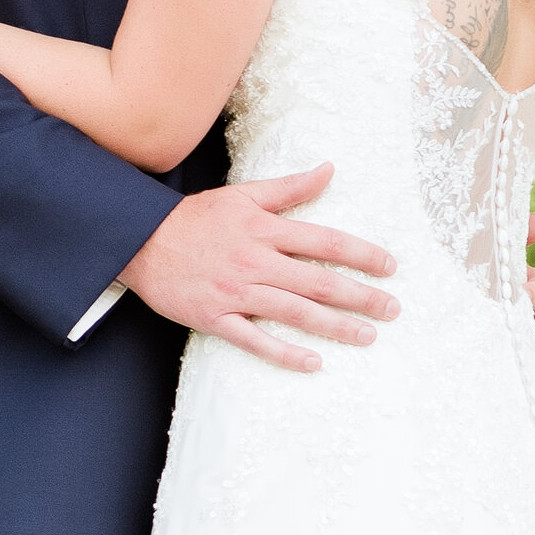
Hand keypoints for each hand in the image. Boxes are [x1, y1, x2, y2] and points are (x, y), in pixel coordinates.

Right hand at [120, 166, 396, 372]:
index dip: (361, 254)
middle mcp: (256, 262)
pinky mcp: (216, 318)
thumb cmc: (196, 218)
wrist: (140, 242)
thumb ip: (289, 188)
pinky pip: (255, 340)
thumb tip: (329, 170)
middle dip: (361, 296)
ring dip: (335, 326)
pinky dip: (285, 353)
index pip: (325, 242)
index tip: (390, 266)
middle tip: (393, 308)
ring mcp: (236, 293)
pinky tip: (313, 363)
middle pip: (318, 282)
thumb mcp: (243, 195)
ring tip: (367, 336)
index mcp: (265, 230)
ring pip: (295, 312)